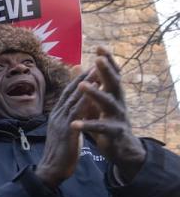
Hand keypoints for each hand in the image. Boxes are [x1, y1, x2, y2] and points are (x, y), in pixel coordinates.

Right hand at [36, 70, 90, 189]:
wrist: (50, 170)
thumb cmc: (59, 153)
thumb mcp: (62, 132)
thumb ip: (68, 120)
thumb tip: (74, 112)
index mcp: (56, 115)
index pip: (68, 94)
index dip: (79, 80)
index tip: (90, 68)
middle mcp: (57, 115)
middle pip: (72, 92)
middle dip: (85, 77)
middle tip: (97, 63)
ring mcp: (61, 122)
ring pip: (75, 100)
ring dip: (87, 85)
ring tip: (98, 73)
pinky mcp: (67, 132)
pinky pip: (78, 114)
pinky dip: (86, 101)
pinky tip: (94, 94)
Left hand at [71, 48, 145, 182]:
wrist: (121, 149)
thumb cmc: (107, 122)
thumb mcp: (98, 103)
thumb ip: (90, 86)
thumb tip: (77, 67)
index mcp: (113, 94)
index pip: (112, 74)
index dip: (107, 61)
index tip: (100, 47)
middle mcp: (118, 102)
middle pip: (113, 84)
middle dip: (106, 71)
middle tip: (97, 60)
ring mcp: (118, 117)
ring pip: (108, 103)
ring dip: (95, 94)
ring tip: (83, 85)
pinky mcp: (113, 132)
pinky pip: (100, 128)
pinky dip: (87, 125)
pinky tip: (75, 123)